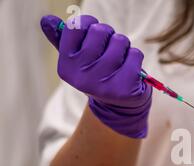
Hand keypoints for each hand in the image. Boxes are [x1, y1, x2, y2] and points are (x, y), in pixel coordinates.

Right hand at [40, 15, 151, 138]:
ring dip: (124, 46)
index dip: (90, 24)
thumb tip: (46, 19)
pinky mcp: (125, 89)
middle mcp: (82, 77)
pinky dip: (135, 58)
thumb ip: (61, 39)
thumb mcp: (77, 59)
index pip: (76, 26)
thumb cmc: (97, 74)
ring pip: (120, 41)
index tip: (94, 35)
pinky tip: (130, 70)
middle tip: (109, 50)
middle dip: (109, 35)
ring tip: (120, 60)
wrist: (119, 105)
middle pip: (100, 31)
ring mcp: (104, 84)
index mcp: (66, 67)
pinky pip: (135, 55)